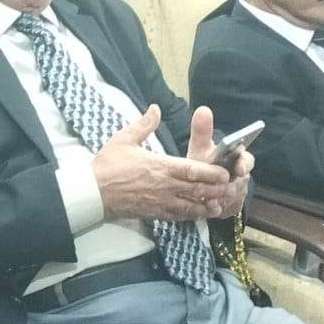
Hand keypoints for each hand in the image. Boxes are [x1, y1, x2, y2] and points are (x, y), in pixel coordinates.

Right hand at [94, 105, 242, 221]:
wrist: (92, 192)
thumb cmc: (107, 165)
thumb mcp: (124, 139)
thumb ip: (144, 124)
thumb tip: (155, 108)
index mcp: (160, 166)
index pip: (191, 170)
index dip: (210, 173)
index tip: (224, 173)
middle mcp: (164, 185)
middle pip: (196, 189)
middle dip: (215, 190)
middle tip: (231, 190)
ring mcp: (160, 201)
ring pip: (190, 205)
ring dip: (207, 205)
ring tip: (221, 205)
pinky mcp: (154, 213)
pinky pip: (177, 216)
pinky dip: (191, 216)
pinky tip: (200, 215)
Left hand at [185, 106, 249, 215]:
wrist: (198, 187)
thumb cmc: (203, 163)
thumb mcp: (201, 148)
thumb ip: (202, 131)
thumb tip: (203, 110)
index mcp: (237, 159)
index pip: (248, 160)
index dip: (245, 164)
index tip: (240, 167)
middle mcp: (241, 177)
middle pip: (242, 181)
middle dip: (233, 184)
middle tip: (223, 186)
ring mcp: (237, 193)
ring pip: (234, 196)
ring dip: (223, 196)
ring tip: (210, 196)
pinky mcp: (230, 208)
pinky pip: (227, 209)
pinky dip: (218, 207)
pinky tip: (209, 206)